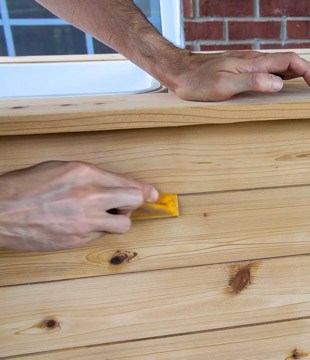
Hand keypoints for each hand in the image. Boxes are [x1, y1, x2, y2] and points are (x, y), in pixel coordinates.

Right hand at [0, 161, 157, 251]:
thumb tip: (117, 184)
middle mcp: (90, 196)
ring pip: (123, 225)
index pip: (129, 183)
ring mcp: (84, 220)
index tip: (153, 194)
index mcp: (86, 173)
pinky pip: (100, 236)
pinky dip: (96, 231)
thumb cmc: (25, 187)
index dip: (143, 190)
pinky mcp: (77, 239)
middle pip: (134, 202)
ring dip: (117, 221)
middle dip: (132, 204)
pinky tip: (79, 225)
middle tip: (122, 205)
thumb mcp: (61, 168)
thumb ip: (92, 176)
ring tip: (101, 217)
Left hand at [163, 50, 309, 100]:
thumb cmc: (198, 82)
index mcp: (255, 62)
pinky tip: (300, 78)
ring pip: (290, 64)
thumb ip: (251, 82)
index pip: (291, 63)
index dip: (309, 74)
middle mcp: (258, 60)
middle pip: (296, 62)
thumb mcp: (222, 85)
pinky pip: (280, 69)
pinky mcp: (249, 69)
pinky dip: (296, 73)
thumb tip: (278, 83)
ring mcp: (254, 63)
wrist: (180, 71)